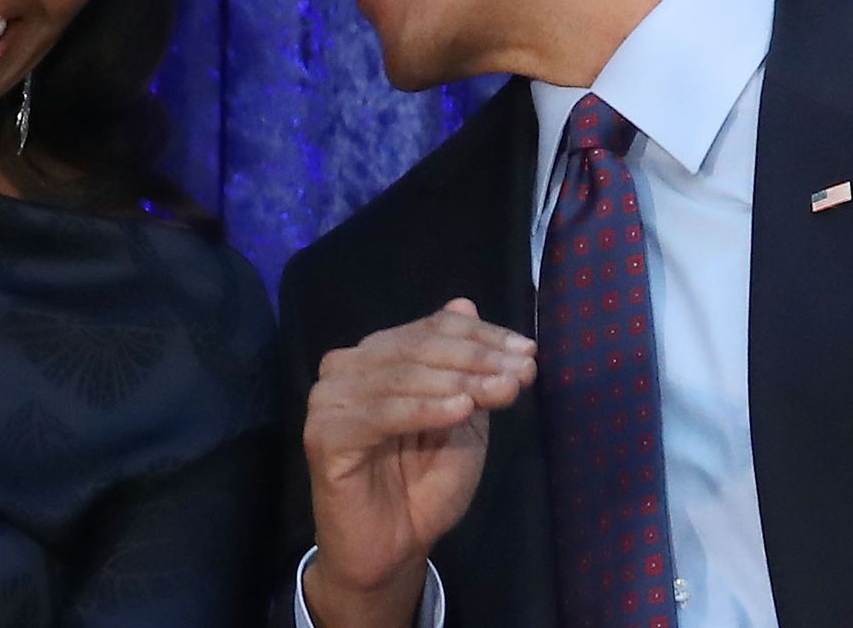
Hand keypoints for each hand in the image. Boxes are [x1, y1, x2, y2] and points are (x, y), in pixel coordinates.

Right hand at [300, 297, 536, 627]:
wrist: (392, 549)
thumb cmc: (425, 484)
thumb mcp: (460, 418)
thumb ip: (463, 367)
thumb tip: (465, 304)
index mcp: (377, 356)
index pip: (432, 328)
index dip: (483, 337)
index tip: (529, 354)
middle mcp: (347, 368)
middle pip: (418, 347)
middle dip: (478, 359)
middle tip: (522, 374)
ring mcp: (329, 399)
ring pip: (403, 376)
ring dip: (460, 382)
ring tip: (503, 392)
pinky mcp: (323, 435)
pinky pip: (380, 414)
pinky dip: (424, 409)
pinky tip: (461, 411)